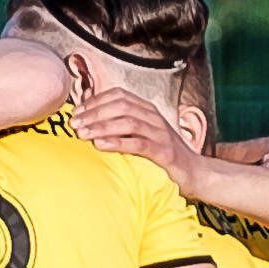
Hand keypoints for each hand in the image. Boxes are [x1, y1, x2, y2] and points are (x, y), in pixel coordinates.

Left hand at [69, 89, 202, 189]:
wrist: (194, 173)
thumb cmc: (161, 155)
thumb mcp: (141, 136)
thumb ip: (121, 127)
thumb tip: (88, 125)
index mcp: (147, 109)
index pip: (119, 95)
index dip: (95, 101)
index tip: (76, 112)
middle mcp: (154, 117)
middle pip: (121, 106)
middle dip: (94, 113)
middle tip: (74, 124)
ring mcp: (160, 133)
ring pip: (128, 122)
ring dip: (101, 127)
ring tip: (82, 134)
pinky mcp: (163, 152)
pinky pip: (138, 143)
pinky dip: (117, 143)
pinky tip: (100, 145)